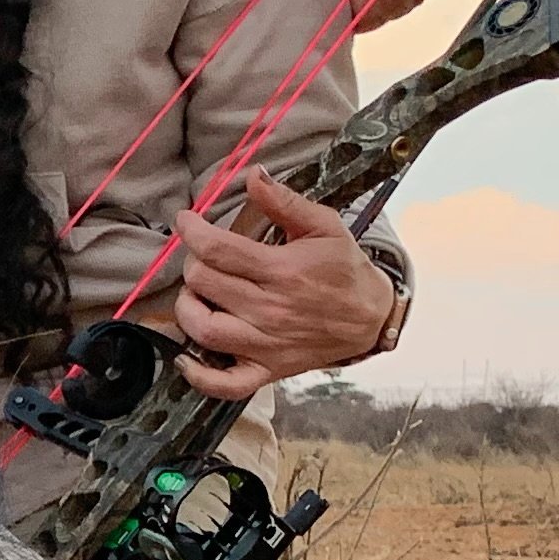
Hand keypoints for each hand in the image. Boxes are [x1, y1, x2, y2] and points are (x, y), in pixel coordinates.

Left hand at [168, 171, 396, 401]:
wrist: (372, 318)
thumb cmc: (344, 269)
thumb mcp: (324, 226)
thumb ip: (284, 201)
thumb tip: (253, 175)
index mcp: (282, 270)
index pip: (217, 249)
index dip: (191, 230)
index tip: (186, 221)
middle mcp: (270, 309)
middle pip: (204, 284)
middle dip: (192, 264)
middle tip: (201, 258)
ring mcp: (266, 344)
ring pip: (204, 329)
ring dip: (187, 309)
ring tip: (196, 295)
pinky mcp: (267, 370)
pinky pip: (225, 384)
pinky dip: (200, 376)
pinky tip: (188, 358)